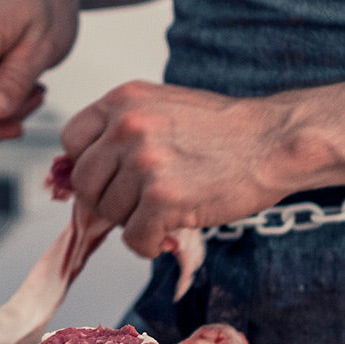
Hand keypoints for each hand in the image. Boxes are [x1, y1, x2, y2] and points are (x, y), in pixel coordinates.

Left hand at [59, 81, 298, 256]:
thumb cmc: (224, 131)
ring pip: (108, 213)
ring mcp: (144, 161)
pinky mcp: (162, 197)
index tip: (110, 178)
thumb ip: (121, 130)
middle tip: (138, 203)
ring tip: (163, 211)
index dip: (88, 165)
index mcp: (123, 100)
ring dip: (132, 221)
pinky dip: (148, 244)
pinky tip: (168, 231)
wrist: (273, 142)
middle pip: (84, 182)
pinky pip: (133, 238)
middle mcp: (127, 125)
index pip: (71, 140)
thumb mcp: (162, 109)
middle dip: (107, 199)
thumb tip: (79, 172)